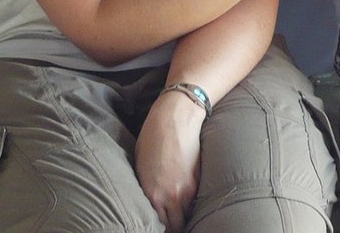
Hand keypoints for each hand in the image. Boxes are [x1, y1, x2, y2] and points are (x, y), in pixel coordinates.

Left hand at [135, 91, 204, 232]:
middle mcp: (171, 196)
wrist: (176, 117)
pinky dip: (191, 202)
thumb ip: (146, 187)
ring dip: (182, 214)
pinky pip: (194, 200)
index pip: (158, 224)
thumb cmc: (153, 136)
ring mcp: (187, 189)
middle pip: (175, 226)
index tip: (158, 224)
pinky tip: (186, 196)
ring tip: (178, 210)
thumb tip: (148, 199)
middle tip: (170, 221)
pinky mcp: (199, 179)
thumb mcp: (140, 165)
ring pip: (186, 215)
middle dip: (172, 225)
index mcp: (152, 194)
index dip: (159, 226)